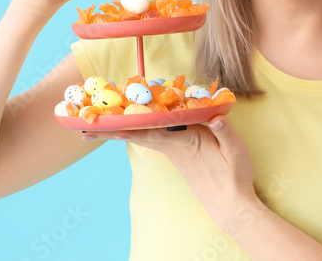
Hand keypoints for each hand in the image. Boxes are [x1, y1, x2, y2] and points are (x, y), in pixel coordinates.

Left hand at [83, 114, 257, 226]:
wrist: (230, 204)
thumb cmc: (235, 177)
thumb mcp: (236, 152)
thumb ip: (225, 132)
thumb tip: (216, 116)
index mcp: (186, 141)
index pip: (154, 130)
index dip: (133, 125)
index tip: (111, 122)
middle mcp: (173, 146)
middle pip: (139, 134)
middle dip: (112, 130)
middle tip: (84, 130)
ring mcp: (172, 151)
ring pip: (142, 137)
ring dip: (119, 131)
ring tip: (96, 127)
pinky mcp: (175, 153)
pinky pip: (151, 139)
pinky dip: (136, 132)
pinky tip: (126, 128)